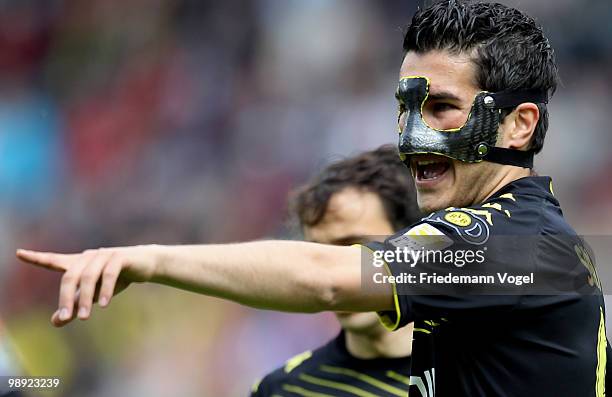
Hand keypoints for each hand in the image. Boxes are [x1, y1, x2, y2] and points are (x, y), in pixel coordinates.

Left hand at [16, 245, 161, 326]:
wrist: (146, 264)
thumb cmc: (118, 278)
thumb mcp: (95, 295)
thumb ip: (75, 305)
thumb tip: (55, 321)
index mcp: (79, 263)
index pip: (54, 260)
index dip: (36, 257)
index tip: (19, 253)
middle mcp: (88, 257)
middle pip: (70, 276)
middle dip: (66, 298)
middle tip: (65, 318)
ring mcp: (104, 255)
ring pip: (88, 277)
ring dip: (85, 298)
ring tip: (85, 317)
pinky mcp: (120, 257)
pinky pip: (109, 274)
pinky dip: (105, 290)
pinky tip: (104, 304)